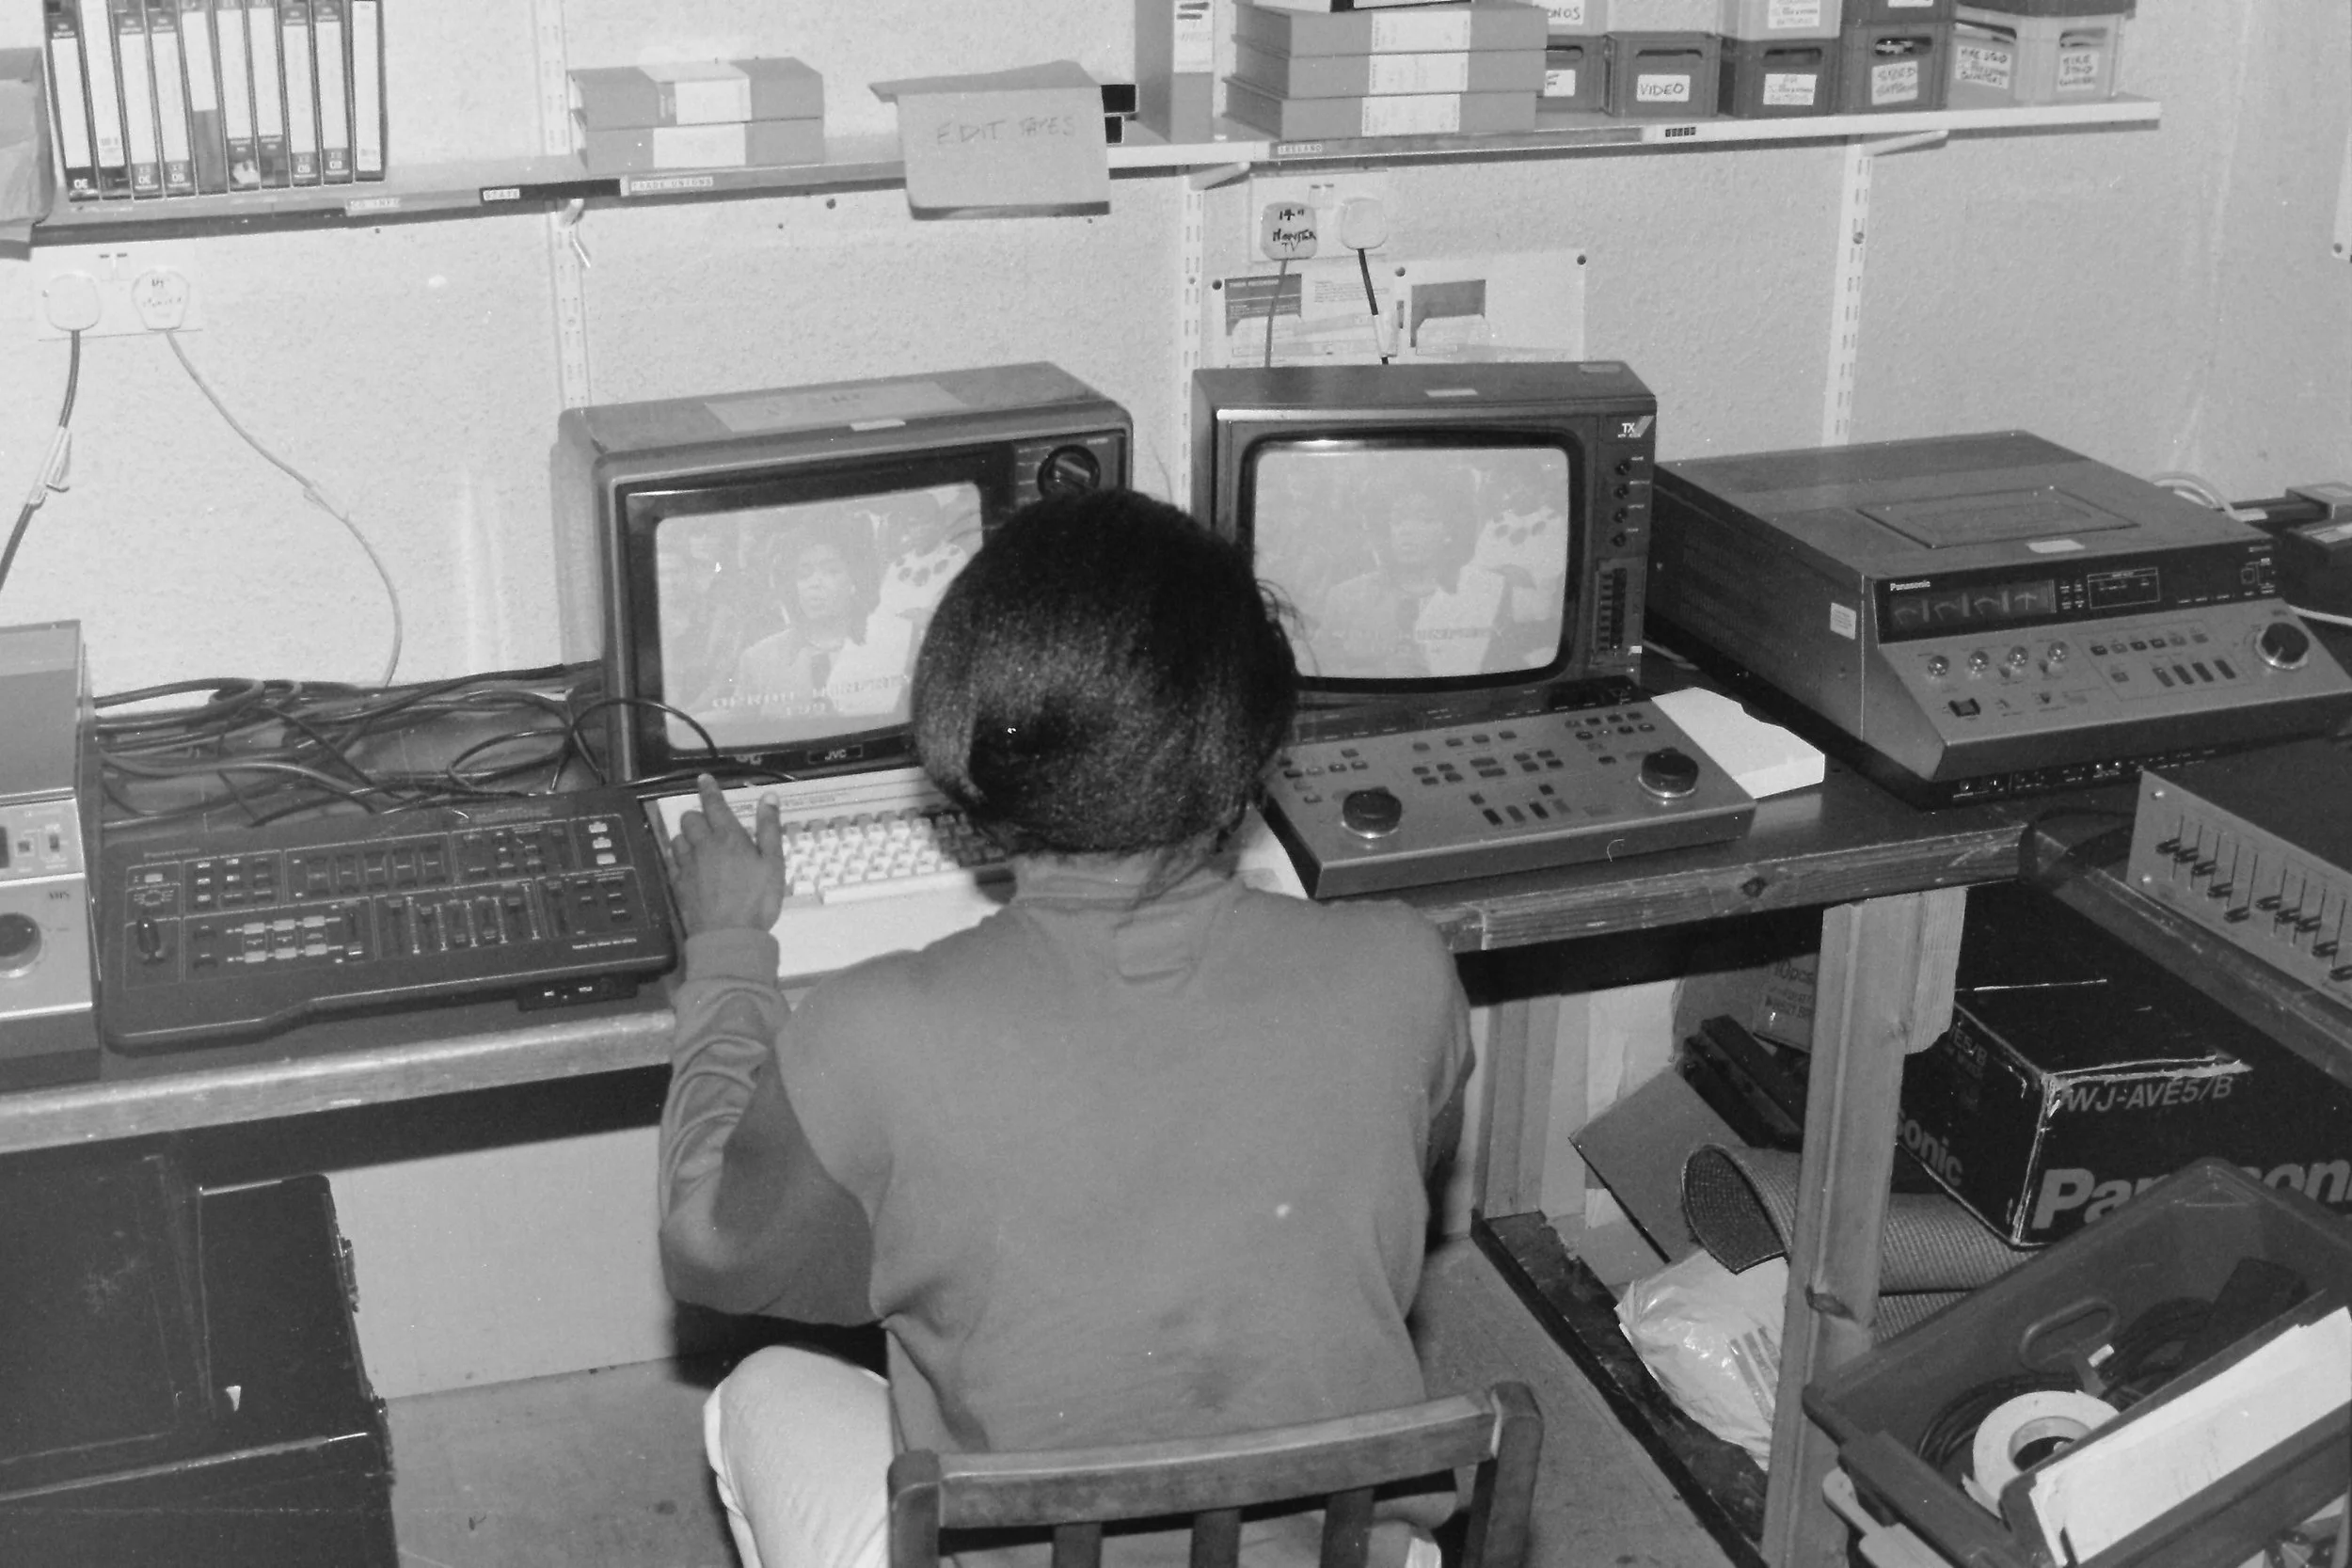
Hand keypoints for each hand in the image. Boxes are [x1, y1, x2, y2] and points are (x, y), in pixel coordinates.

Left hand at [668, 775, 785, 936]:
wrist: (728, 935)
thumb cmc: (757, 900)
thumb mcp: (774, 863)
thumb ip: (769, 828)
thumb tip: (769, 797)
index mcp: (729, 837)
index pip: (714, 804)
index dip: (708, 789)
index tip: (703, 779)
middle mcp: (703, 845)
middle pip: (690, 818)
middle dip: (698, 815)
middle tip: (709, 824)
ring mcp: (687, 865)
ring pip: (678, 837)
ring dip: (687, 836)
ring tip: (698, 844)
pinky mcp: (677, 883)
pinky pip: (671, 859)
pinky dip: (677, 855)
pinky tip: (686, 862)